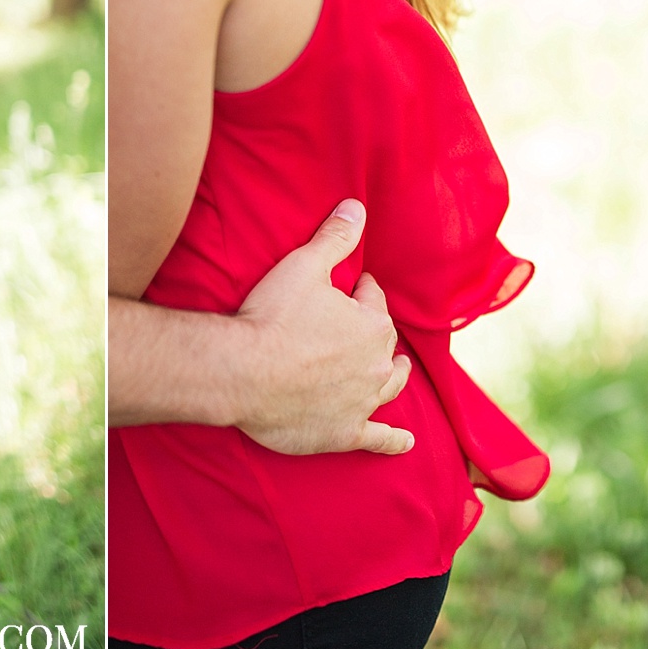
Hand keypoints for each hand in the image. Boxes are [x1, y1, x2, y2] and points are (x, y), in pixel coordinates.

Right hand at [232, 200, 413, 455]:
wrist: (242, 372)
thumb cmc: (272, 317)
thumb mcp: (304, 265)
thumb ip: (335, 237)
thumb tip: (358, 206)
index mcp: (372, 324)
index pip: (373, 299)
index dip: (361, 289)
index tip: (350, 285)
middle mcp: (376, 365)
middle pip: (383, 343)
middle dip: (374, 331)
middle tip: (354, 324)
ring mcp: (362, 402)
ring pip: (389, 387)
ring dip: (393, 376)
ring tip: (397, 369)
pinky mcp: (344, 433)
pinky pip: (378, 438)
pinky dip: (394, 440)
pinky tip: (404, 442)